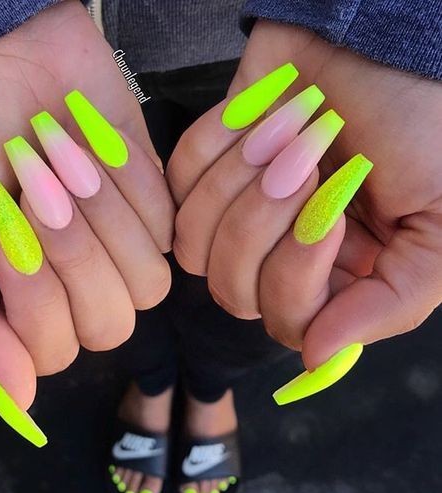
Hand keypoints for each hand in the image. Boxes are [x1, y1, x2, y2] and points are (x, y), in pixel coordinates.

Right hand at [0, 0, 173, 409]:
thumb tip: (19, 399)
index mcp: (19, 310)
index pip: (54, 351)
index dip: (35, 295)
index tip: (3, 221)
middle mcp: (77, 292)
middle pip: (111, 324)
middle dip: (73, 251)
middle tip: (33, 184)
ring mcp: (122, 254)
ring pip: (148, 282)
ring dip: (101, 214)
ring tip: (58, 156)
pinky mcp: (155, 209)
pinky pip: (166, 225)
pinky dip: (127, 180)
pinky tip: (91, 145)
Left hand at [168, 21, 441, 376]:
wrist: (383, 37)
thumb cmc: (425, 124)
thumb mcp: (439, 227)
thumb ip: (391, 303)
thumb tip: (316, 356)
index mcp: (331, 278)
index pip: (284, 320)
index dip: (296, 274)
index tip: (332, 207)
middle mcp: (277, 256)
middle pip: (229, 287)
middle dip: (262, 219)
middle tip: (307, 155)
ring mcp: (234, 212)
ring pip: (193, 241)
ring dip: (239, 178)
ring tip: (288, 125)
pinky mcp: (205, 167)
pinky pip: (176, 181)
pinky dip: (216, 141)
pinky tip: (259, 112)